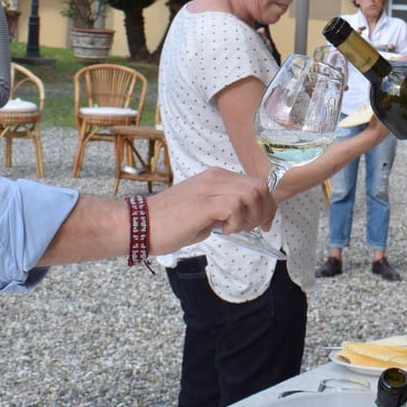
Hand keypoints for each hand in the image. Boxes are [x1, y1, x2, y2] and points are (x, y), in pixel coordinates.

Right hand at [152, 167, 275, 250]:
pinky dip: (236, 221)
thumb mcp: (203, 212)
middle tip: (255, 229)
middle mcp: (214, 177)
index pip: (255, 182)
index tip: (265, 224)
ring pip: (252, 193)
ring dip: (251, 216)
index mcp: (215, 177)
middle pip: (259, 186)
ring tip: (235, 229)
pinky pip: (235, 205)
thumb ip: (223, 210)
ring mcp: (208, 188)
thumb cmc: (168, 223)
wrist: (139, 225)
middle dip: (265, 211)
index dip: (267, 204)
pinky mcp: (202, 203)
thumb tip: (242, 218)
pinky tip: (224, 230)